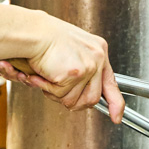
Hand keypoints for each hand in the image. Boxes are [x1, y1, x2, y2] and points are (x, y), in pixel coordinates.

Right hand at [0, 14, 124, 120]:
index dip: (115, 103)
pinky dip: (46, 88)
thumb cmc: (44, 38)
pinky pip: (60, 94)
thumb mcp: (71, 52)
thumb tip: (85, 97)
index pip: (111, 83)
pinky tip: (41, 75)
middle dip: (73, 102)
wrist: (32, 31)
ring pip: (74, 100)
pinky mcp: (75, 73)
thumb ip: (82, 70)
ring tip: (47, 77)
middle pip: (92, 98)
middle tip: (57, 91)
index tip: (116, 117)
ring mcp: (88, 66)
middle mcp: (97, 57)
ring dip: (56, 94)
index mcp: (98, 50)